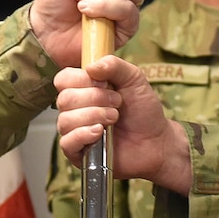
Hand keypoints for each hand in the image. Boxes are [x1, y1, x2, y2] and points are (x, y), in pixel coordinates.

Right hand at [54, 55, 192, 191]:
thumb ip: (114, 65)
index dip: (83, 80)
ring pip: (65, 120)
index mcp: (82, 89)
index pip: (63, 79)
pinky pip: (67, 142)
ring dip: (94, 116)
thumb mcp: (134, 79)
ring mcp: (74, 131)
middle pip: (65, 99)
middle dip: (95, 99)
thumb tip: (90, 66)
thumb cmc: (143, 111)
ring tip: (114, 118)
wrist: (155, 141)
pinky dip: (84, 135)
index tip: (107, 85)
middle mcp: (74, 109)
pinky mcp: (77, 152)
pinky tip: (100, 133)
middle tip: (117, 103)